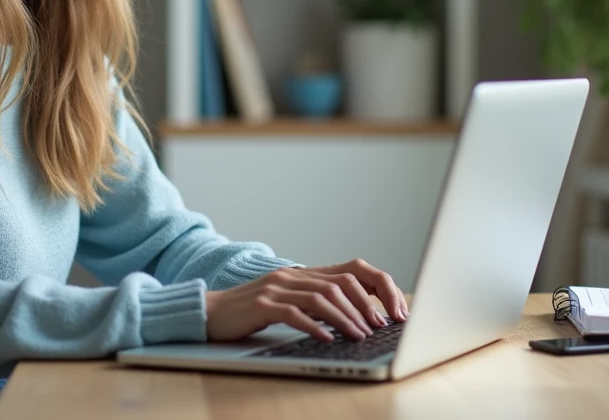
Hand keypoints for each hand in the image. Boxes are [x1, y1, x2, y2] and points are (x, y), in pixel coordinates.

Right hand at [205, 259, 408, 342]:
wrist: (212, 311)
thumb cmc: (253, 310)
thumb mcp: (290, 300)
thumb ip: (318, 301)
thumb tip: (358, 316)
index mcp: (306, 273)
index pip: (354, 270)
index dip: (379, 288)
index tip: (396, 311)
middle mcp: (295, 275)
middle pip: (343, 282)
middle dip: (368, 305)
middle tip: (381, 327)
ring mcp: (277, 288)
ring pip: (322, 297)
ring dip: (346, 318)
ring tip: (360, 336)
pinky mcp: (262, 304)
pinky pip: (294, 313)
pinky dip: (315, 326)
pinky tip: (327, 339)